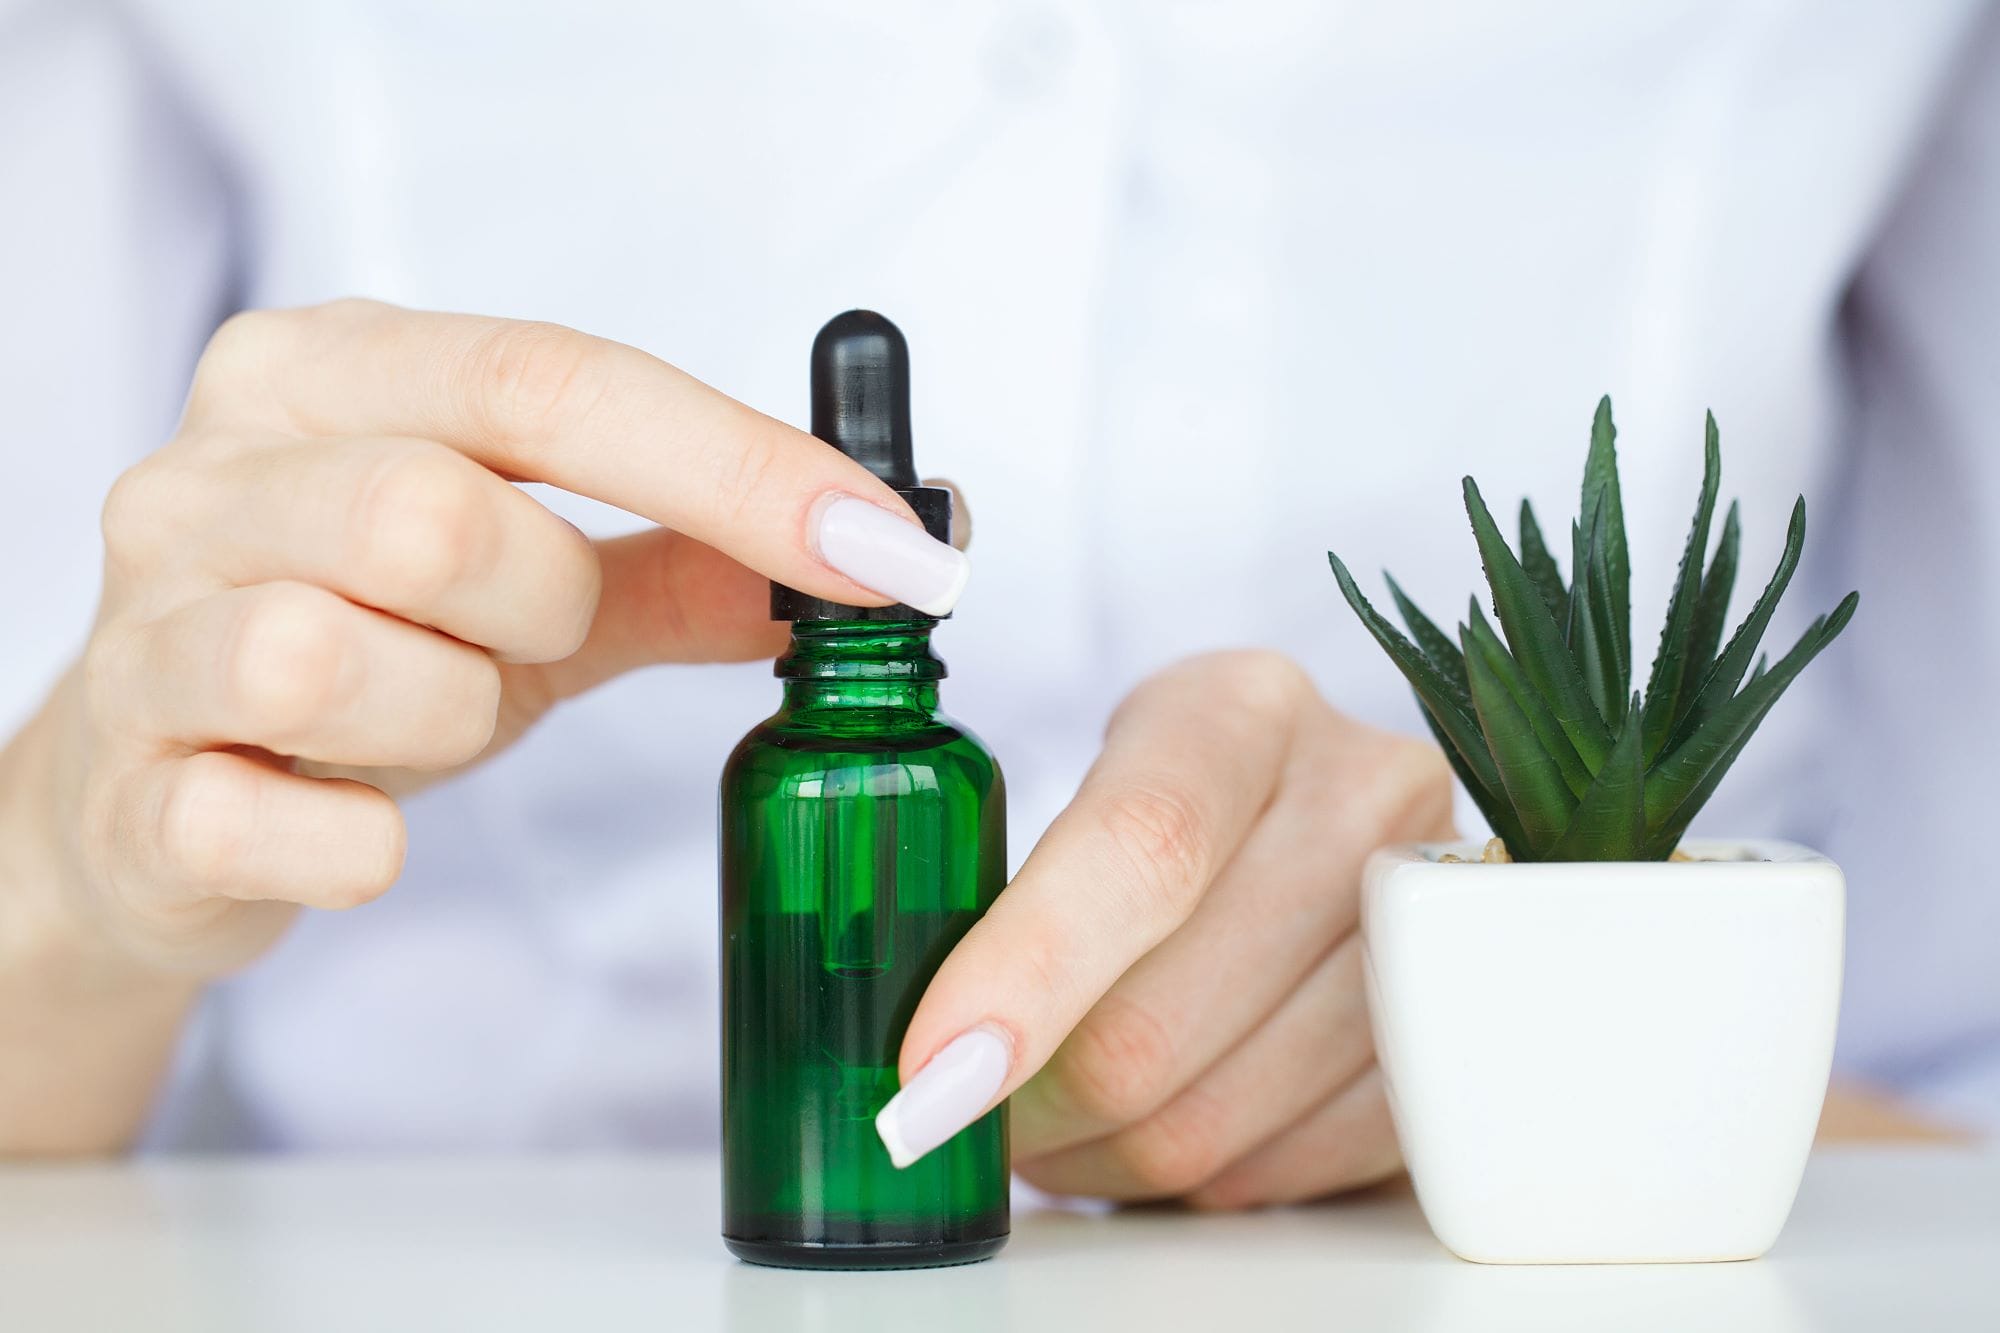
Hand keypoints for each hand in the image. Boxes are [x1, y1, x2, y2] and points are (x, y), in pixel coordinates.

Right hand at [4, 299, 969, 983]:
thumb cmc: (354, 654)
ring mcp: (143, 633)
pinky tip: (356, 826)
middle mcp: (208, 476)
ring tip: (423, 720)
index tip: (886, 545)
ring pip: (333, 657)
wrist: (144, 798)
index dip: (734, 465)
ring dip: (442, 718)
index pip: (548, 378)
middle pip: (435, 513)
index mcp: (326, 376)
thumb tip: (878, 546)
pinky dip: (359, 844)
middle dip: (535, 608)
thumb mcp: (529, 588)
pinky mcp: (126, 794)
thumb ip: (684, 557)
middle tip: (527, 643)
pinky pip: (272, 824)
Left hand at [877, 651, 1453, 1206]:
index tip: (933, 1073)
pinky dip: (1200, 1181)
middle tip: (970, 1116)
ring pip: (1209, 1122)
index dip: (1027, 974)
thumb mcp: (1084, 795)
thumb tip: (928, 1072)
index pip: (1140, 847)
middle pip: (1156, 1020)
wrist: (1317, 834)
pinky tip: (1166, 1132)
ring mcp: (1431, 920)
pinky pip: (1290, 1169)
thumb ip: (1013, 900)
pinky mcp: (1458, 1037)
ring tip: (1062, 1126)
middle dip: (1032, 1106)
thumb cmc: (1165, 817)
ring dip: (1101, 1158)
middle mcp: (1360, 793)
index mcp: (1241, 709)